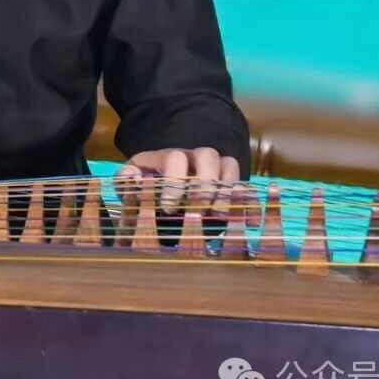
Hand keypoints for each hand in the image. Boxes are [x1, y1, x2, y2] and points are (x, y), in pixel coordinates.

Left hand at [117, 146, 239, 215]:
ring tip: (220, 217)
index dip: (173, 182)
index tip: (168, 207)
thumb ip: (126, 178)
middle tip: (198, 209)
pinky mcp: (232, 185)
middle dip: (204, 182)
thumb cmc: (147, 184)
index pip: (175, 158)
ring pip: (230, 166)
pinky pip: (248, 187)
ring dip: (227, 190)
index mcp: (169, 156)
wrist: (166, 184)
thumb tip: (131, 177)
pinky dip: (252, 203)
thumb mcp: (132, 180)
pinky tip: (250, 223)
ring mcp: (215, 169)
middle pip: (208, 155)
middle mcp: (195, 158)